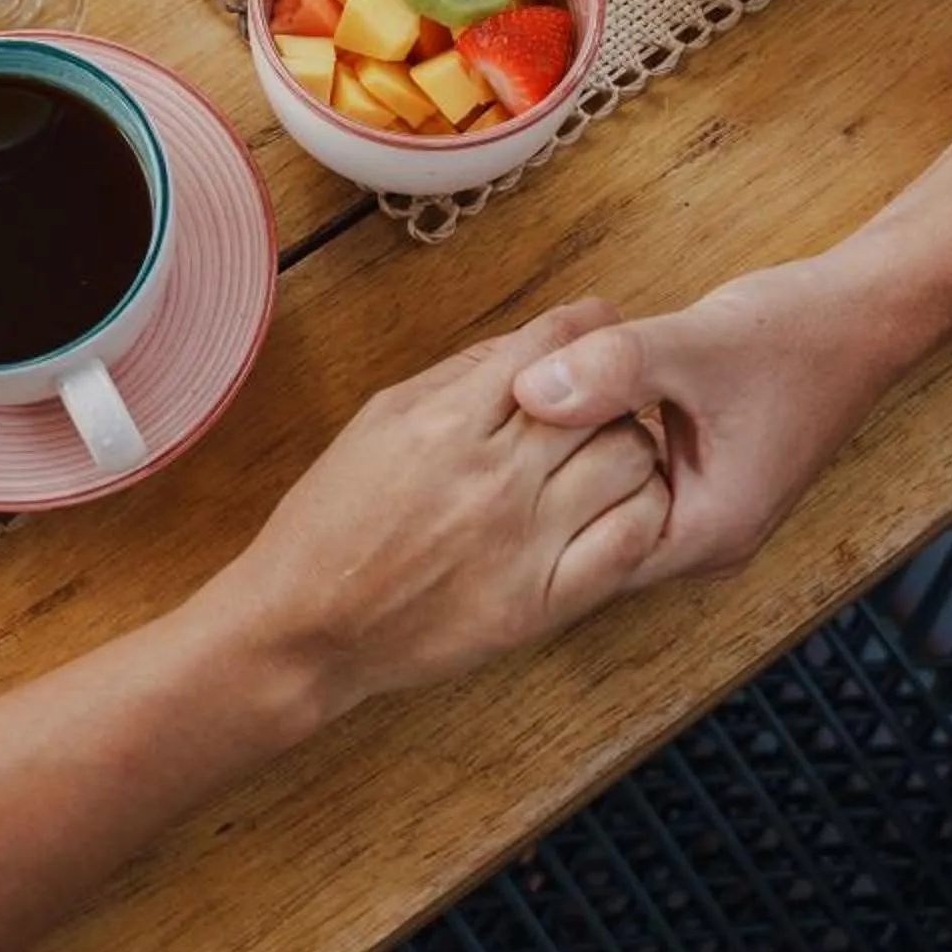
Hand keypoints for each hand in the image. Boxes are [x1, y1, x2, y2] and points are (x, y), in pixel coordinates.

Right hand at [202, 301, 669, 715]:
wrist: (308, 627)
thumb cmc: (334, 519)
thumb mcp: (379, 419)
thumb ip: (459, 374)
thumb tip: (534, 341)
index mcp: (447, 423)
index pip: (551, 345)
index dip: (586, 324)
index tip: (598, 324)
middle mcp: (492, 478)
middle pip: (602, 399)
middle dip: (612, 387)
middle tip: (605, 398)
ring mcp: (521, 544)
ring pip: (629, 461)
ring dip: (630, 446)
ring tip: (608, 454)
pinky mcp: (541, 604)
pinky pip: (632, 541)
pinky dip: (643, 511)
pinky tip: (621, 506)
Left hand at [510, 246, 941, 588]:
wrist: (863, 312)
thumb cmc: (797, 333)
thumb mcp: (698, 344)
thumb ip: (615, 368)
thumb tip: (529, 390)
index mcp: (709, 532)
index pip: (587, 557)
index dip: (534, 503)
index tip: (491, 454)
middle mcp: (707, 538)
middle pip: (592, 534)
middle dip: (544, 481)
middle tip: (493, 427)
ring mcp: (704, 510)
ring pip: (606, 501)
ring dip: (570, 457)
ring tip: (522, 407)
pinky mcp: (699, 477)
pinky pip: (626, 474)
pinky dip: (597, 439)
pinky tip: (569, 393)